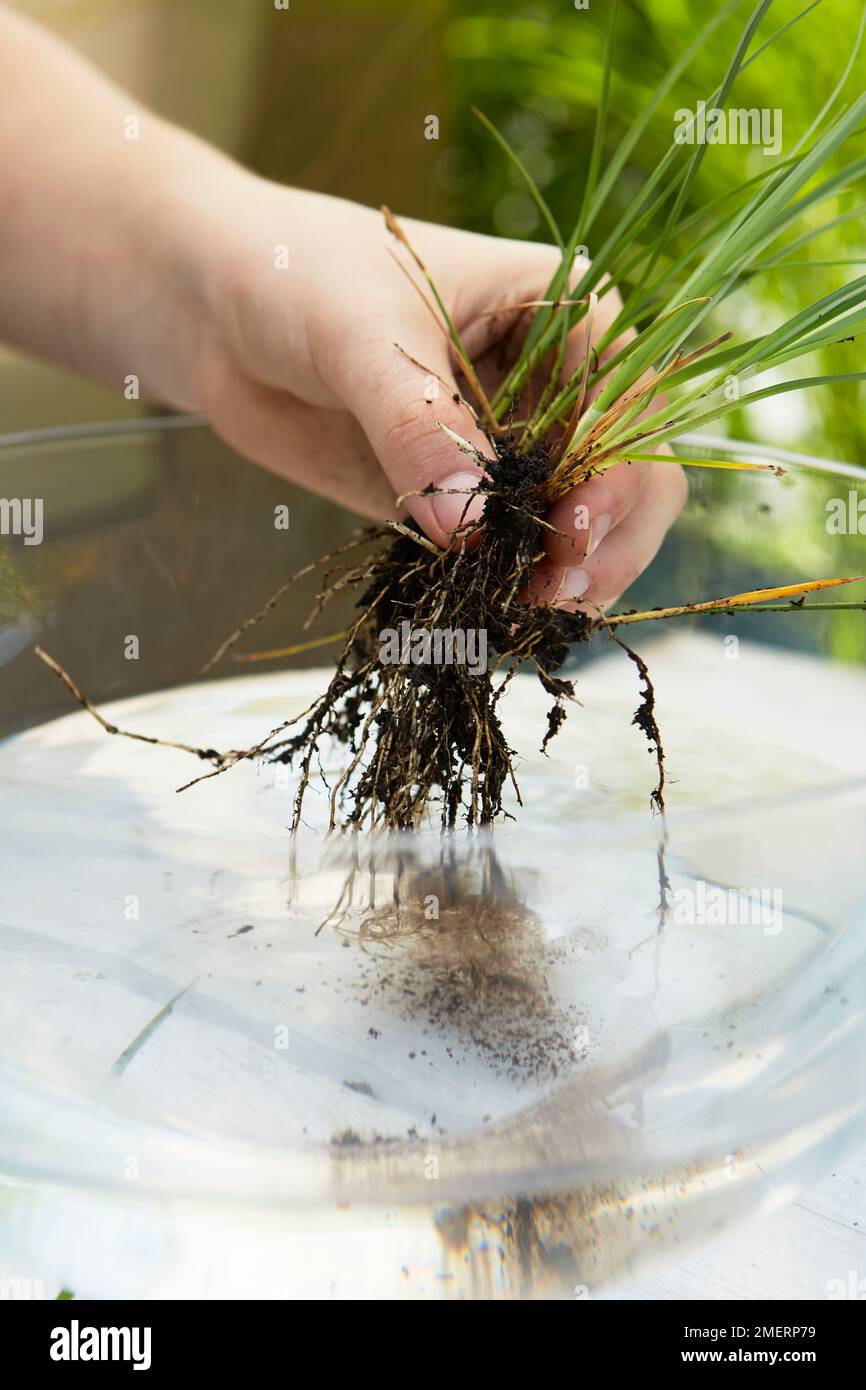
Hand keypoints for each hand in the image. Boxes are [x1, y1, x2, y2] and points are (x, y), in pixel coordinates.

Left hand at [185, 181, 684, 611]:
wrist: (218, 312)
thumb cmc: (298, 276)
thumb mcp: (360, 334)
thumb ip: (416, 425)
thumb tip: (470, 526)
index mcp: (566, 313)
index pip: (629, 403)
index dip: (621, 472)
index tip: (575, 527)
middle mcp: (556, 387)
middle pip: (630, 478)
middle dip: (608, 538)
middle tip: (557, 588)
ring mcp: (512, 450)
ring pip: (578, 529)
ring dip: (567, 578)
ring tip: (526, 610)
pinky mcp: (461, 501)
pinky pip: (506, 555)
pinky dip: (508, 588)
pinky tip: (491, 614)